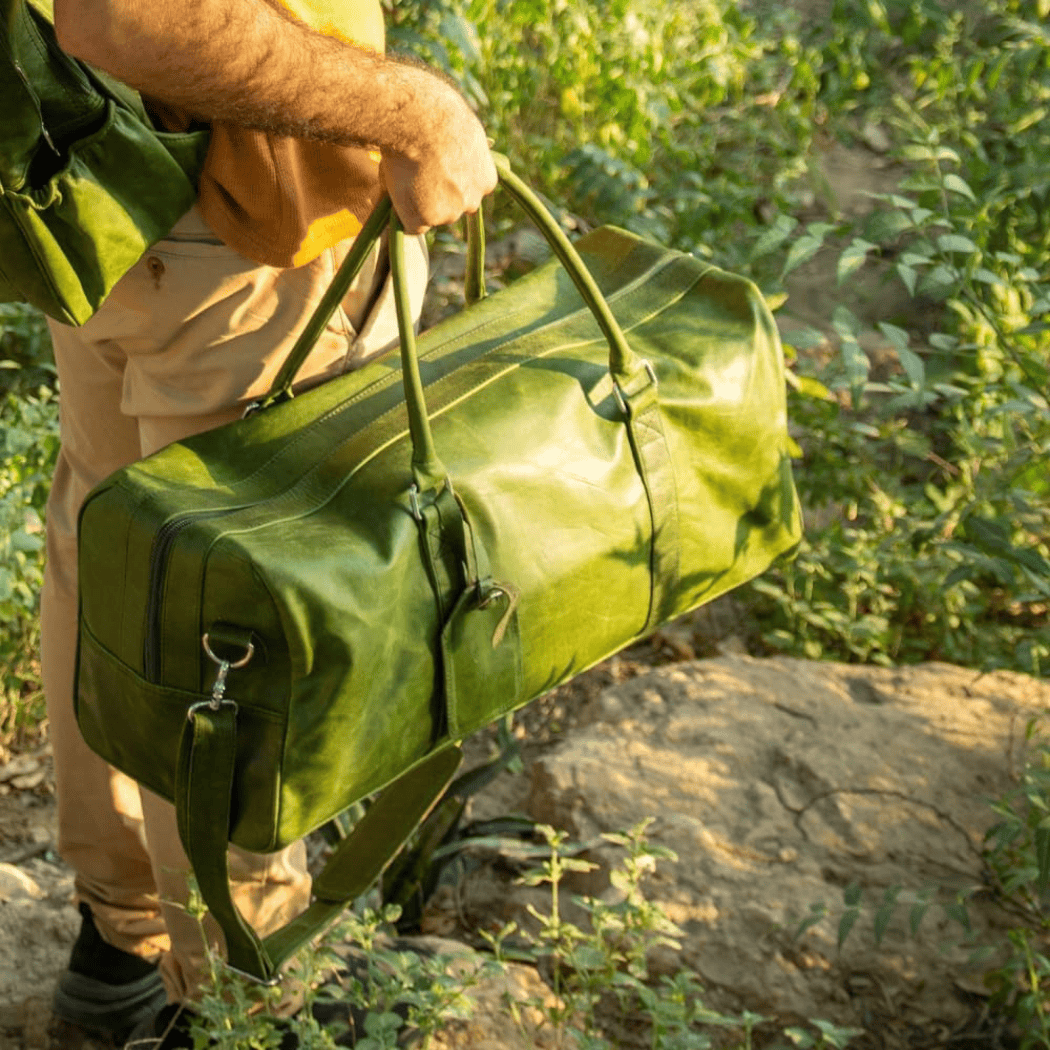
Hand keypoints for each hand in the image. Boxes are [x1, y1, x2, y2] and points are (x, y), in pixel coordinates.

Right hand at [380, 78, 497, 233]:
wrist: (418, 119)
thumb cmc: (436, 113)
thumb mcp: (463, 131)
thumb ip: (463, 152)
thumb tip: (452, 154)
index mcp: (487, 180)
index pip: (469, 191)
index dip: (450, 181)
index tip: (438, 168)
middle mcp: (472, 201)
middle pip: (452, 207)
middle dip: (437, 194)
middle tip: (417, 169)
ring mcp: (449, 214)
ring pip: (431, 215)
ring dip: (418, 201)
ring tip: (405, 170)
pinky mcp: (425, 220)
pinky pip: (411, 225)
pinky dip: (402, 212)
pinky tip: (398, 185)